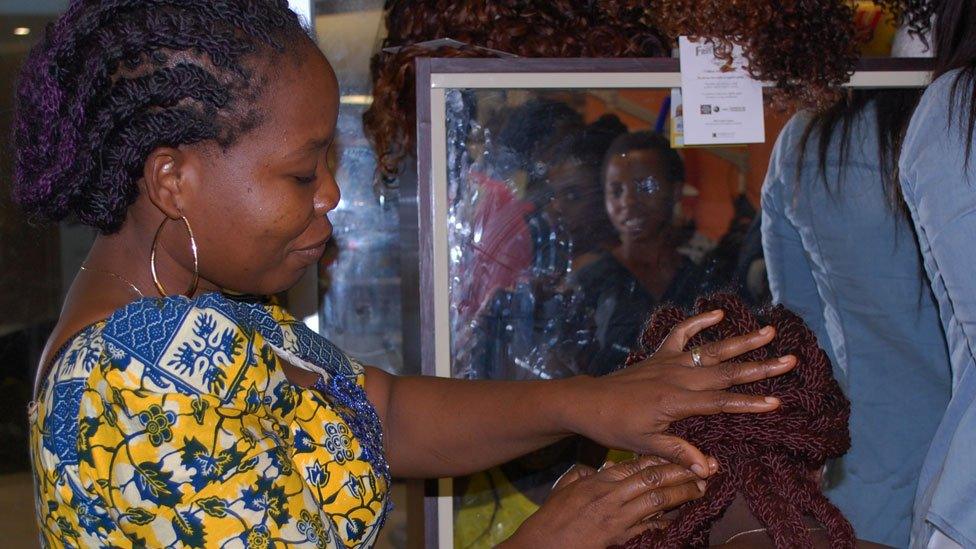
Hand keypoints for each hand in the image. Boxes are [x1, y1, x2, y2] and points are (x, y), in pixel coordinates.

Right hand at [501, 457, 704, 548]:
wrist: (542, 546)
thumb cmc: (550, 518)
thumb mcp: (565, 487)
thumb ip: (584, 474)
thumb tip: (601, 468)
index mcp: (598, 480)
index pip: (636, 463)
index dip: (661, 458)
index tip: (680, 454)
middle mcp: (611, 496)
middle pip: (652, 478)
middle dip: (680, 471)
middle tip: (705, 467)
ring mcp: (617, 519)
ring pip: (656, 501)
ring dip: (682, 494)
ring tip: (701, 488)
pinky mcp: (620, 538)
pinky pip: (649, 527)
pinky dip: (667, 522)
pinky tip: (682, 517)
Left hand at [560, 310, 795, 476]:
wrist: (588, 403)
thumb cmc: (616, 427)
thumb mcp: (645, 446)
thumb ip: (679, 453)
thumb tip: (710, 470)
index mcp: (675, 401)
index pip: (720, 402)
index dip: (748, 403)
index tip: (776, 402)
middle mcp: (676, 376)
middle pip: (725, 372)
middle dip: (759, 367)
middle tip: (789, 360)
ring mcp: (669, 362)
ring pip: (711, 350)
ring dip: (741, 341)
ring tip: (768, 330)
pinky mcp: (660, 355)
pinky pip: (681, 334)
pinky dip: (698, 322)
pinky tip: (718, 313)